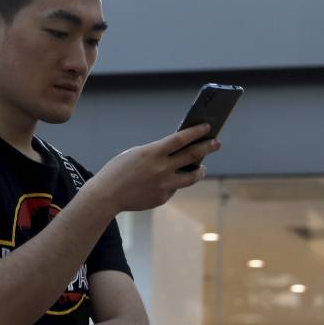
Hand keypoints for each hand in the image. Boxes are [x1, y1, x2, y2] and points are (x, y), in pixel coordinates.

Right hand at [88, 123, 219, 212]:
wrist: (106, 195)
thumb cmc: (120, 170)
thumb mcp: (137, 154)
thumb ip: (158, 153)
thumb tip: (181, 154)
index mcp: (152, 152)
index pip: (181, 139)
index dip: (196, 132)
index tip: (207, 126)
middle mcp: (161, 168)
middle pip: (192, 156)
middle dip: (207, 148)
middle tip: (217, 142)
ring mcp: (163, 185)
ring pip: (191, 177)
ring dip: (200, 170)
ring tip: (203, 167)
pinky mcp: (162, 198)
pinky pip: (174, 187)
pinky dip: (175, 182)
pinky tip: (171, 180)